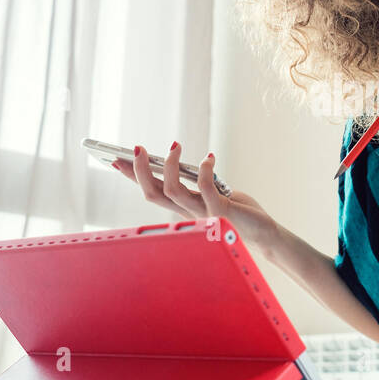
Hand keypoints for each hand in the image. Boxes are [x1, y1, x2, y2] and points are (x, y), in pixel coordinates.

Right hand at [111, 142, 281, 256]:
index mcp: (183, 208)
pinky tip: (210, 157)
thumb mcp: (212, 193)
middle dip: (140, 171)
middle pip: (152, 194)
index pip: (150, 192)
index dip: (131, 177)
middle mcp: (188, 213)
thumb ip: (197, 182)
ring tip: (174, 146)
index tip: (115, 159)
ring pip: (172, 191)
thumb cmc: (238, 210)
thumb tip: (182, 159)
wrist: (263, 233)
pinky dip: (204, 169)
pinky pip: (205, 187)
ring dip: (169, 165)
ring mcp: (202, 214)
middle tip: (137, 148)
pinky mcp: (220, 211)